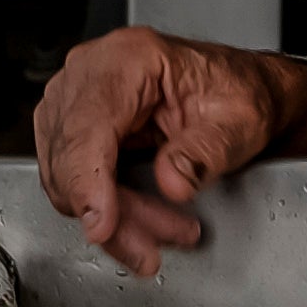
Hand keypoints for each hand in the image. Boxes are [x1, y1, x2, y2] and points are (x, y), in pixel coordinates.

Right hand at [33, 29, 306, 276]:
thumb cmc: (238, 92)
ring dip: (109, 217)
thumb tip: (172, 183)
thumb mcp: (240, 122)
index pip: (89, 125)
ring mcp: (75, 98)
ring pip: (66, 176)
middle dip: (112, 214)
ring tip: (161, 233)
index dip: (89, 181)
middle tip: (153, 249)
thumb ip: (207, 152)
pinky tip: (138, 223)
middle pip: (73, 157)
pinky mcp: (73, 125)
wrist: (240, 89)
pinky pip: (70, 179)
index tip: (102, 226)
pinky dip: (101, 209)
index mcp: (130, 58)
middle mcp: (92, 71)